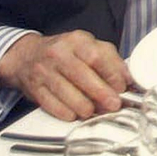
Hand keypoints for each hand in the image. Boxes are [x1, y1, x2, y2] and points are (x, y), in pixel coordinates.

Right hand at [0, 30, 127, 119]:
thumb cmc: (66, 54)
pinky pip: (50, 103)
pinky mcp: (34, 87)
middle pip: (82, 75)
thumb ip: (111, 61)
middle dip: (101, 93)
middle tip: (113, 105)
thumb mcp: (89, 47)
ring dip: (84, 106)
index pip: (97, 57)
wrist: (27, 56)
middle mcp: (58, 53)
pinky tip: (75, 114)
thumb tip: (129, 81)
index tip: (122, 87)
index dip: (112, 74)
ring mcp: (43, 70)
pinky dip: (64, 112)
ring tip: (94, 111)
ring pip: (65, 91)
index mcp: (77, 40)